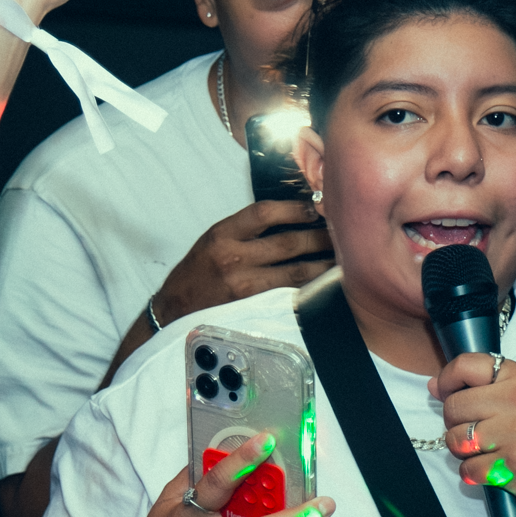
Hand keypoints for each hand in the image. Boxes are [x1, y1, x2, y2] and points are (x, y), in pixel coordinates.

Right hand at [152, 200, 332, 322]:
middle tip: (340, 229)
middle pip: (287, 242)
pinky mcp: (252, 308)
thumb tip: (290, 216)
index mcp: (222, 235)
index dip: (294, 208)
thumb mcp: (215, 239)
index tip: (315, 206)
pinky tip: (325, 283)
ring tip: (341, 255)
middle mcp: (233, 258)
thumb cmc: (197, 272)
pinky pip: (289, 294)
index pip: (264, 213)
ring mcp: (244, 285)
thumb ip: (247, 229)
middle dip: (318, 235)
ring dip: (322, 262)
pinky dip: (310, 287)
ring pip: (295, 271)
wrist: (174, 310)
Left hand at [431, 355, 515, 516]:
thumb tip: (433, 385)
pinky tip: (492, 469)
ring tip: (484, 450)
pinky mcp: (510, 466)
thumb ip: (483, 387)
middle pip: (454, 405)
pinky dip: (473, 473)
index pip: (466, 365)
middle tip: (475, 432)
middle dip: (455, 423)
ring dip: (462, 450)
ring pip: (455, 438)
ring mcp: (515, 433)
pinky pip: (467, 468)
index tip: (445, 392)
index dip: (447, 379)